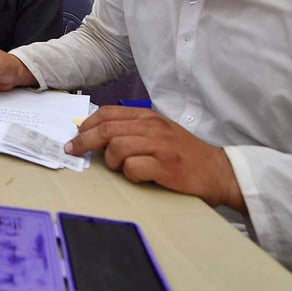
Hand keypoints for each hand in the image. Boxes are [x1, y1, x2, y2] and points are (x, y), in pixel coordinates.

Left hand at [65, 106, 244, 210]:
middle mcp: (153, 127)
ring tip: (119, 168)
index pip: (108, 113)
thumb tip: (95, 133)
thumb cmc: (184, 154)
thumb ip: (131, 129)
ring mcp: (160, 146)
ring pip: (117, 147)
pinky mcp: (166, 166)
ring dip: (111, 160)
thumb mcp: (158, 133)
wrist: (218, 171)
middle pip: (107, 129)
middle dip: (84, 141)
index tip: (75, 136)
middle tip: (73, 151)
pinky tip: (138, 177)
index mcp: (148, 116)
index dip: (86, 124)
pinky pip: (133, 167)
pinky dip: (129, 174)